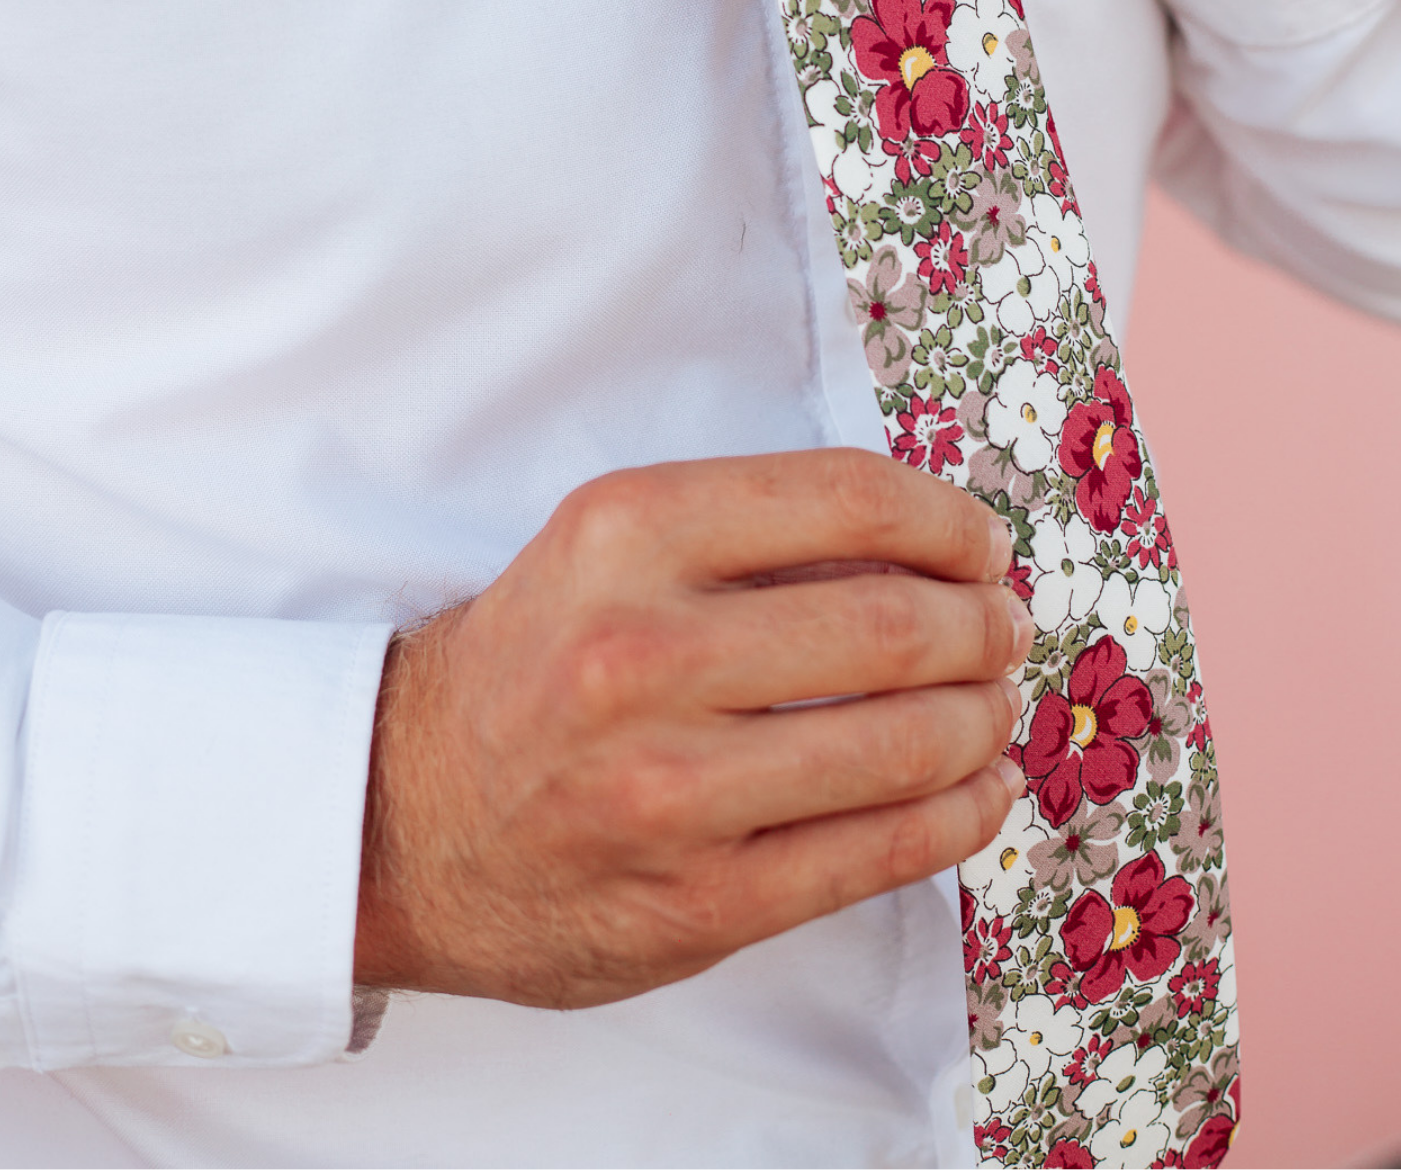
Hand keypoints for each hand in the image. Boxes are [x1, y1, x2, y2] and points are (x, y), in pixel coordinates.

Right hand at [354, 448, 1029, 1006]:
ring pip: (907, 742)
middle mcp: (641, 654)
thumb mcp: (606, 548)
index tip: (980, 542)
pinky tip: (981, 789)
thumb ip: (749, 531)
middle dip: (984, 622)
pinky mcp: (701, 903)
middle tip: (1001, 626)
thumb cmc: (532, 665)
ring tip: (993, 703)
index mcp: (623, 534)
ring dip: (986, 717)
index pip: (848, 496)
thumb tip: (935, 542)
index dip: (948, 518)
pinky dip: (965, 814)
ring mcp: (670, 790)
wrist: (399, 820)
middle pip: (896, 622)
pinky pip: (882, 853)